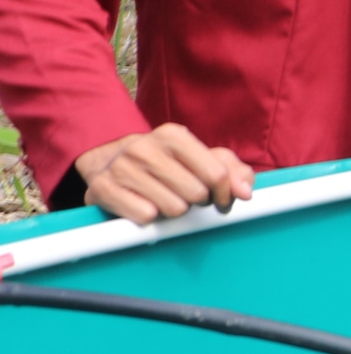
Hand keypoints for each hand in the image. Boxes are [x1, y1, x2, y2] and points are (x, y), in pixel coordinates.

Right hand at [72, 124, 254, 225]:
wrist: (108, 163)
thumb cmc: (166, 164)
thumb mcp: (202, 160)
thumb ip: (234, 171)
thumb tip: (245, 192)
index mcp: (173, 135)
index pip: (217, 174)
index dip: (225, 194)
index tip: (220, 199)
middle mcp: (144, 147)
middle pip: (196, 195)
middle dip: (196, 201)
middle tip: (184, 195)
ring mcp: (121, 167)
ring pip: (174, 209)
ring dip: (173, 211)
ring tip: (163, 198)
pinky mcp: (102, 188)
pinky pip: (146, 217)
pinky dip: (150, 218)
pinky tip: (143, 204)